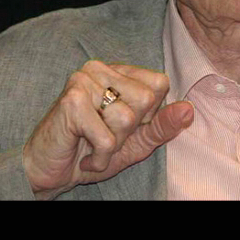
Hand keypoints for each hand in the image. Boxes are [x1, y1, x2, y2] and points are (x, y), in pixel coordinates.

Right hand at [22, 60, 193, 199]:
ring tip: (94, 144)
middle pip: (146, 99)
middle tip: (106, 136)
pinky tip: (85, 153)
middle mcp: (100, 68)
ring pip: (127, 119)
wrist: (50, 171)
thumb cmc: (92, 151)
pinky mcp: (71, 102)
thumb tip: (189, 110)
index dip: (149, 114)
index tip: (126, 127)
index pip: (160, 83)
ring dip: (113, 145)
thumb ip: (163, 125)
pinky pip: (108, 139)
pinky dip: (100, 157)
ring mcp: (83, 81)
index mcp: (118, 71)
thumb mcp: (136, 141)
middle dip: (130, 131)